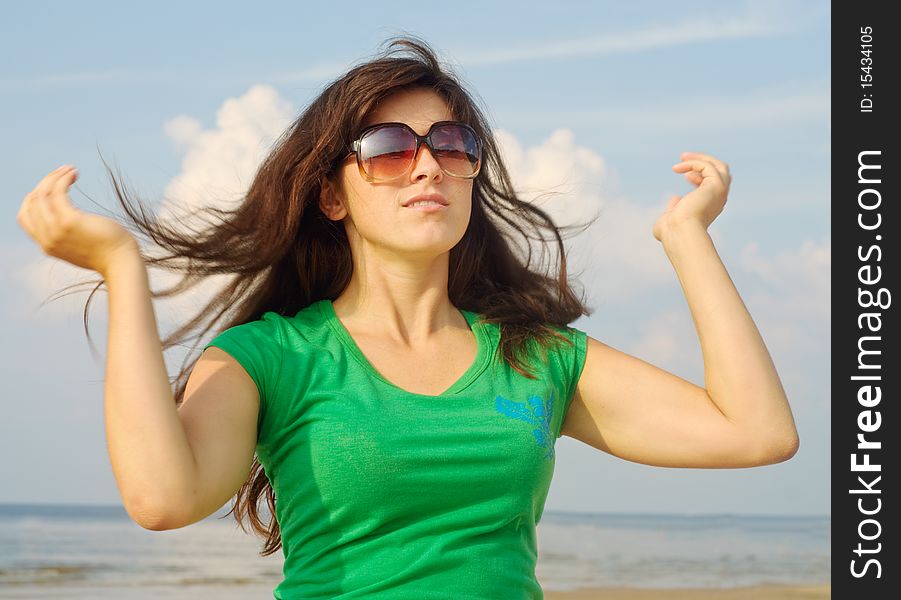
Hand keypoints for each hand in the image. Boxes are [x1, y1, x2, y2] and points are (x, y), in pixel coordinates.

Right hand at [16, 165, 138, 275]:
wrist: (122, 263)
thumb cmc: (108, 253)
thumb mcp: (81, 246)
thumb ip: (67, 235)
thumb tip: (69, 219)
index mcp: (47, 246)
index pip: (25, 217)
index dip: (34, 198)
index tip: (51, 188)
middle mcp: (47, 239)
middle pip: (32, 202)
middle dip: (45, 183)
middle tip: (62, 173)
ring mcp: (56, 230)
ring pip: (42, 194)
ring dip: (54, 177)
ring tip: (70, 170)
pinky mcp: (69, 221)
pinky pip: (57, 192)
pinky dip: (63, 179)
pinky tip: (74, 173)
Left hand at [652, 152, 731, 241]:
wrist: (679, 232)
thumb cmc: (672, 231)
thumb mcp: (670, 218)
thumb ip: (673, 209)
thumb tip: (675, 199)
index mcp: (711, 206)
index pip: (713, 183)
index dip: (699, 175)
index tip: (684, 175)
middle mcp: (719, 198)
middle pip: (721, 171)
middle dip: (704, 161)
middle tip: (684, 157)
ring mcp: (720, 192)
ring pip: (719, 165)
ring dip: (700, 158)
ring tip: (682, 157)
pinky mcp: (716, 185)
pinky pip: (707, 166)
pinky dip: (693, 163)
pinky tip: (677, 169)